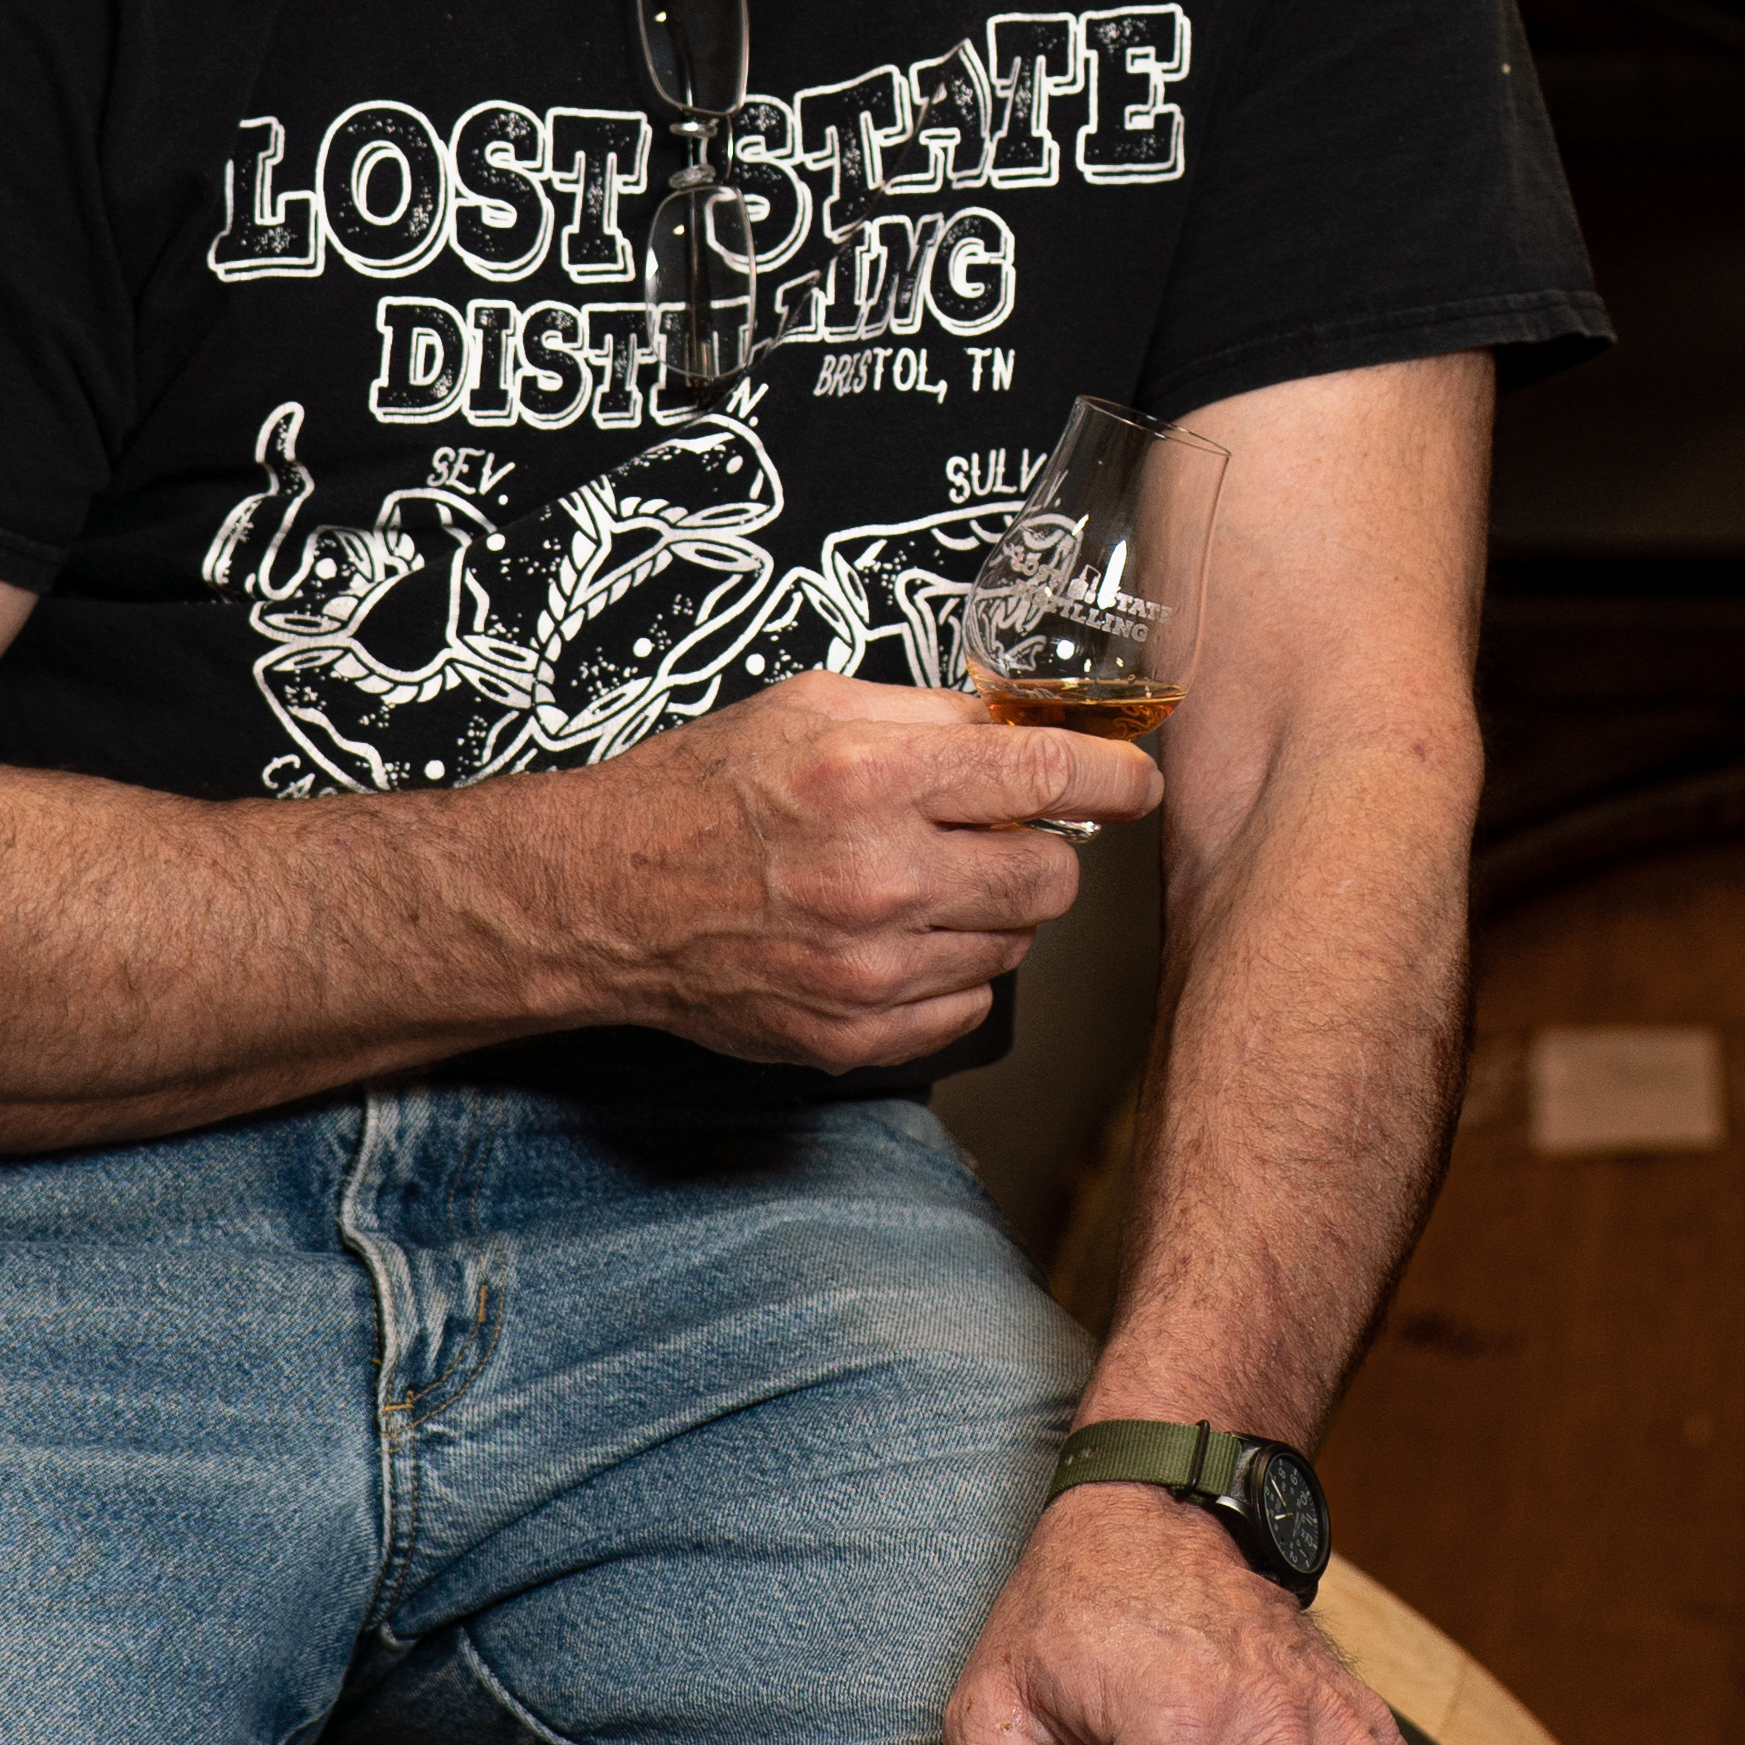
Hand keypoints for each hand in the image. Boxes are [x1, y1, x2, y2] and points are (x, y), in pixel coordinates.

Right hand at [560, 675, 1148, 1066]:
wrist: (606, 898)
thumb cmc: (701, 794)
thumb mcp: (811, 707)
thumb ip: (928, 716)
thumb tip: (1023, 727)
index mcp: (871, 777)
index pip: (1045, 777)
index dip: (1115, 778)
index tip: (1138, 782)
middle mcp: (878, 877)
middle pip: (1050, 878)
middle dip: (1046, 851)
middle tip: (1003, 836)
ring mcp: (867, 970)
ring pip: (1015, 945)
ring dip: (994, 913)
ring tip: (926, 883)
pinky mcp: (852, 1037)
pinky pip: (967, 1007)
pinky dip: (954, 973)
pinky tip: (901, 940)